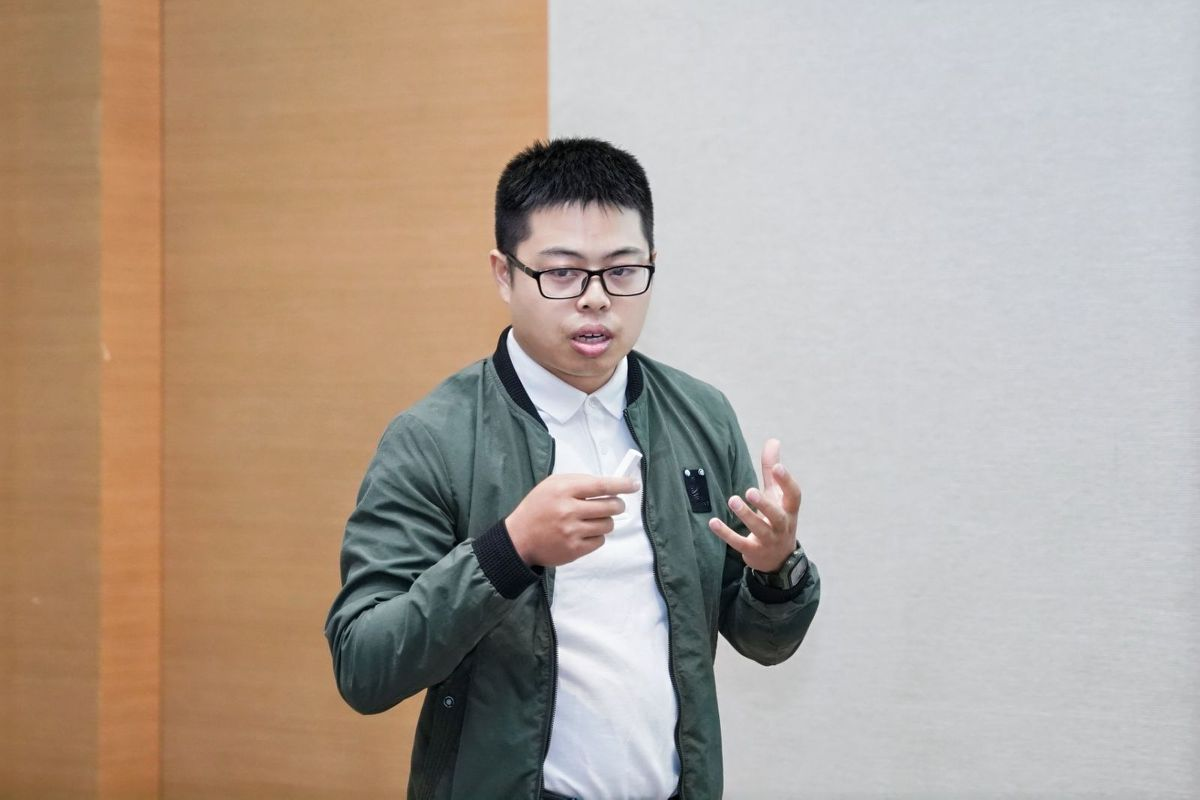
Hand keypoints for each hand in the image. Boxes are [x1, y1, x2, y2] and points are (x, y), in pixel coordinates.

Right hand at [507, 474, 639, 566]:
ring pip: (608, 525)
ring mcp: (572, 532)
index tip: (633, 484)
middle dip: (617, 505)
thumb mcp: (552, 485)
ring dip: (605, 521)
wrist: (519, 538)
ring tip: (592, 519)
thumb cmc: (538, 508)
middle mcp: (569, 511)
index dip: (621, 485)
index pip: (601, 486)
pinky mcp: (574, 550)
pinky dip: (597, 536)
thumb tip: (609, 485)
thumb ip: (579, 482)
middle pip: (610, 507)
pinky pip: (600, 541)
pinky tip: (584, 532)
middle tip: (614, 504)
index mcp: (564, 490)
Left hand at [708, 438, 801, 572]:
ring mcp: (768, 540)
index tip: (778, 467)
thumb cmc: (777, 518)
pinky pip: (739, 543)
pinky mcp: (753, 551)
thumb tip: (773, 440)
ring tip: (732, 500)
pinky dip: (726, 533)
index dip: (787, 481)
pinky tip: (713, 522)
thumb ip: (772, 470)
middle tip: (750, 491)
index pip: (794, 495)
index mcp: (789, 509)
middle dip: (764, 504)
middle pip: (776, 515)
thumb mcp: (777, 495)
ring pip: (759, 529)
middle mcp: (782, 525)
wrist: (779, 559)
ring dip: (746, 516)